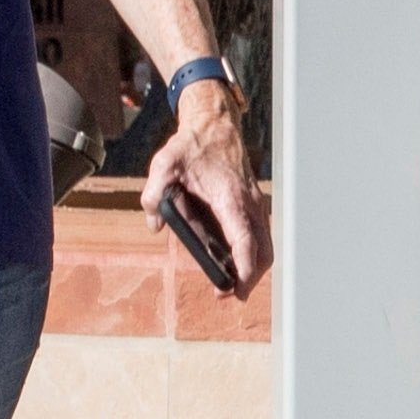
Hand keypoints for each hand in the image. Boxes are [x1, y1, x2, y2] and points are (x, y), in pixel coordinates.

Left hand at [145, 82, 267, 294]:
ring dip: (253, 267)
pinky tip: (235, 260)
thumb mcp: (164, 163)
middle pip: (263, 251)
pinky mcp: (253, 204)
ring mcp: (255, 204)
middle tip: (228, 293)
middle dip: (250, 278)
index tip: (237, 290)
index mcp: (231, 198)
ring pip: (265, 245)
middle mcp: (249, 203)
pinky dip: (253, 252)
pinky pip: (261, 234)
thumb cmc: (191, 146)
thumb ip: (154, 193)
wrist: (215, 125)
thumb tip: (155, 224)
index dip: (245, 270)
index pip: (245, 241)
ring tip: (231, 282)